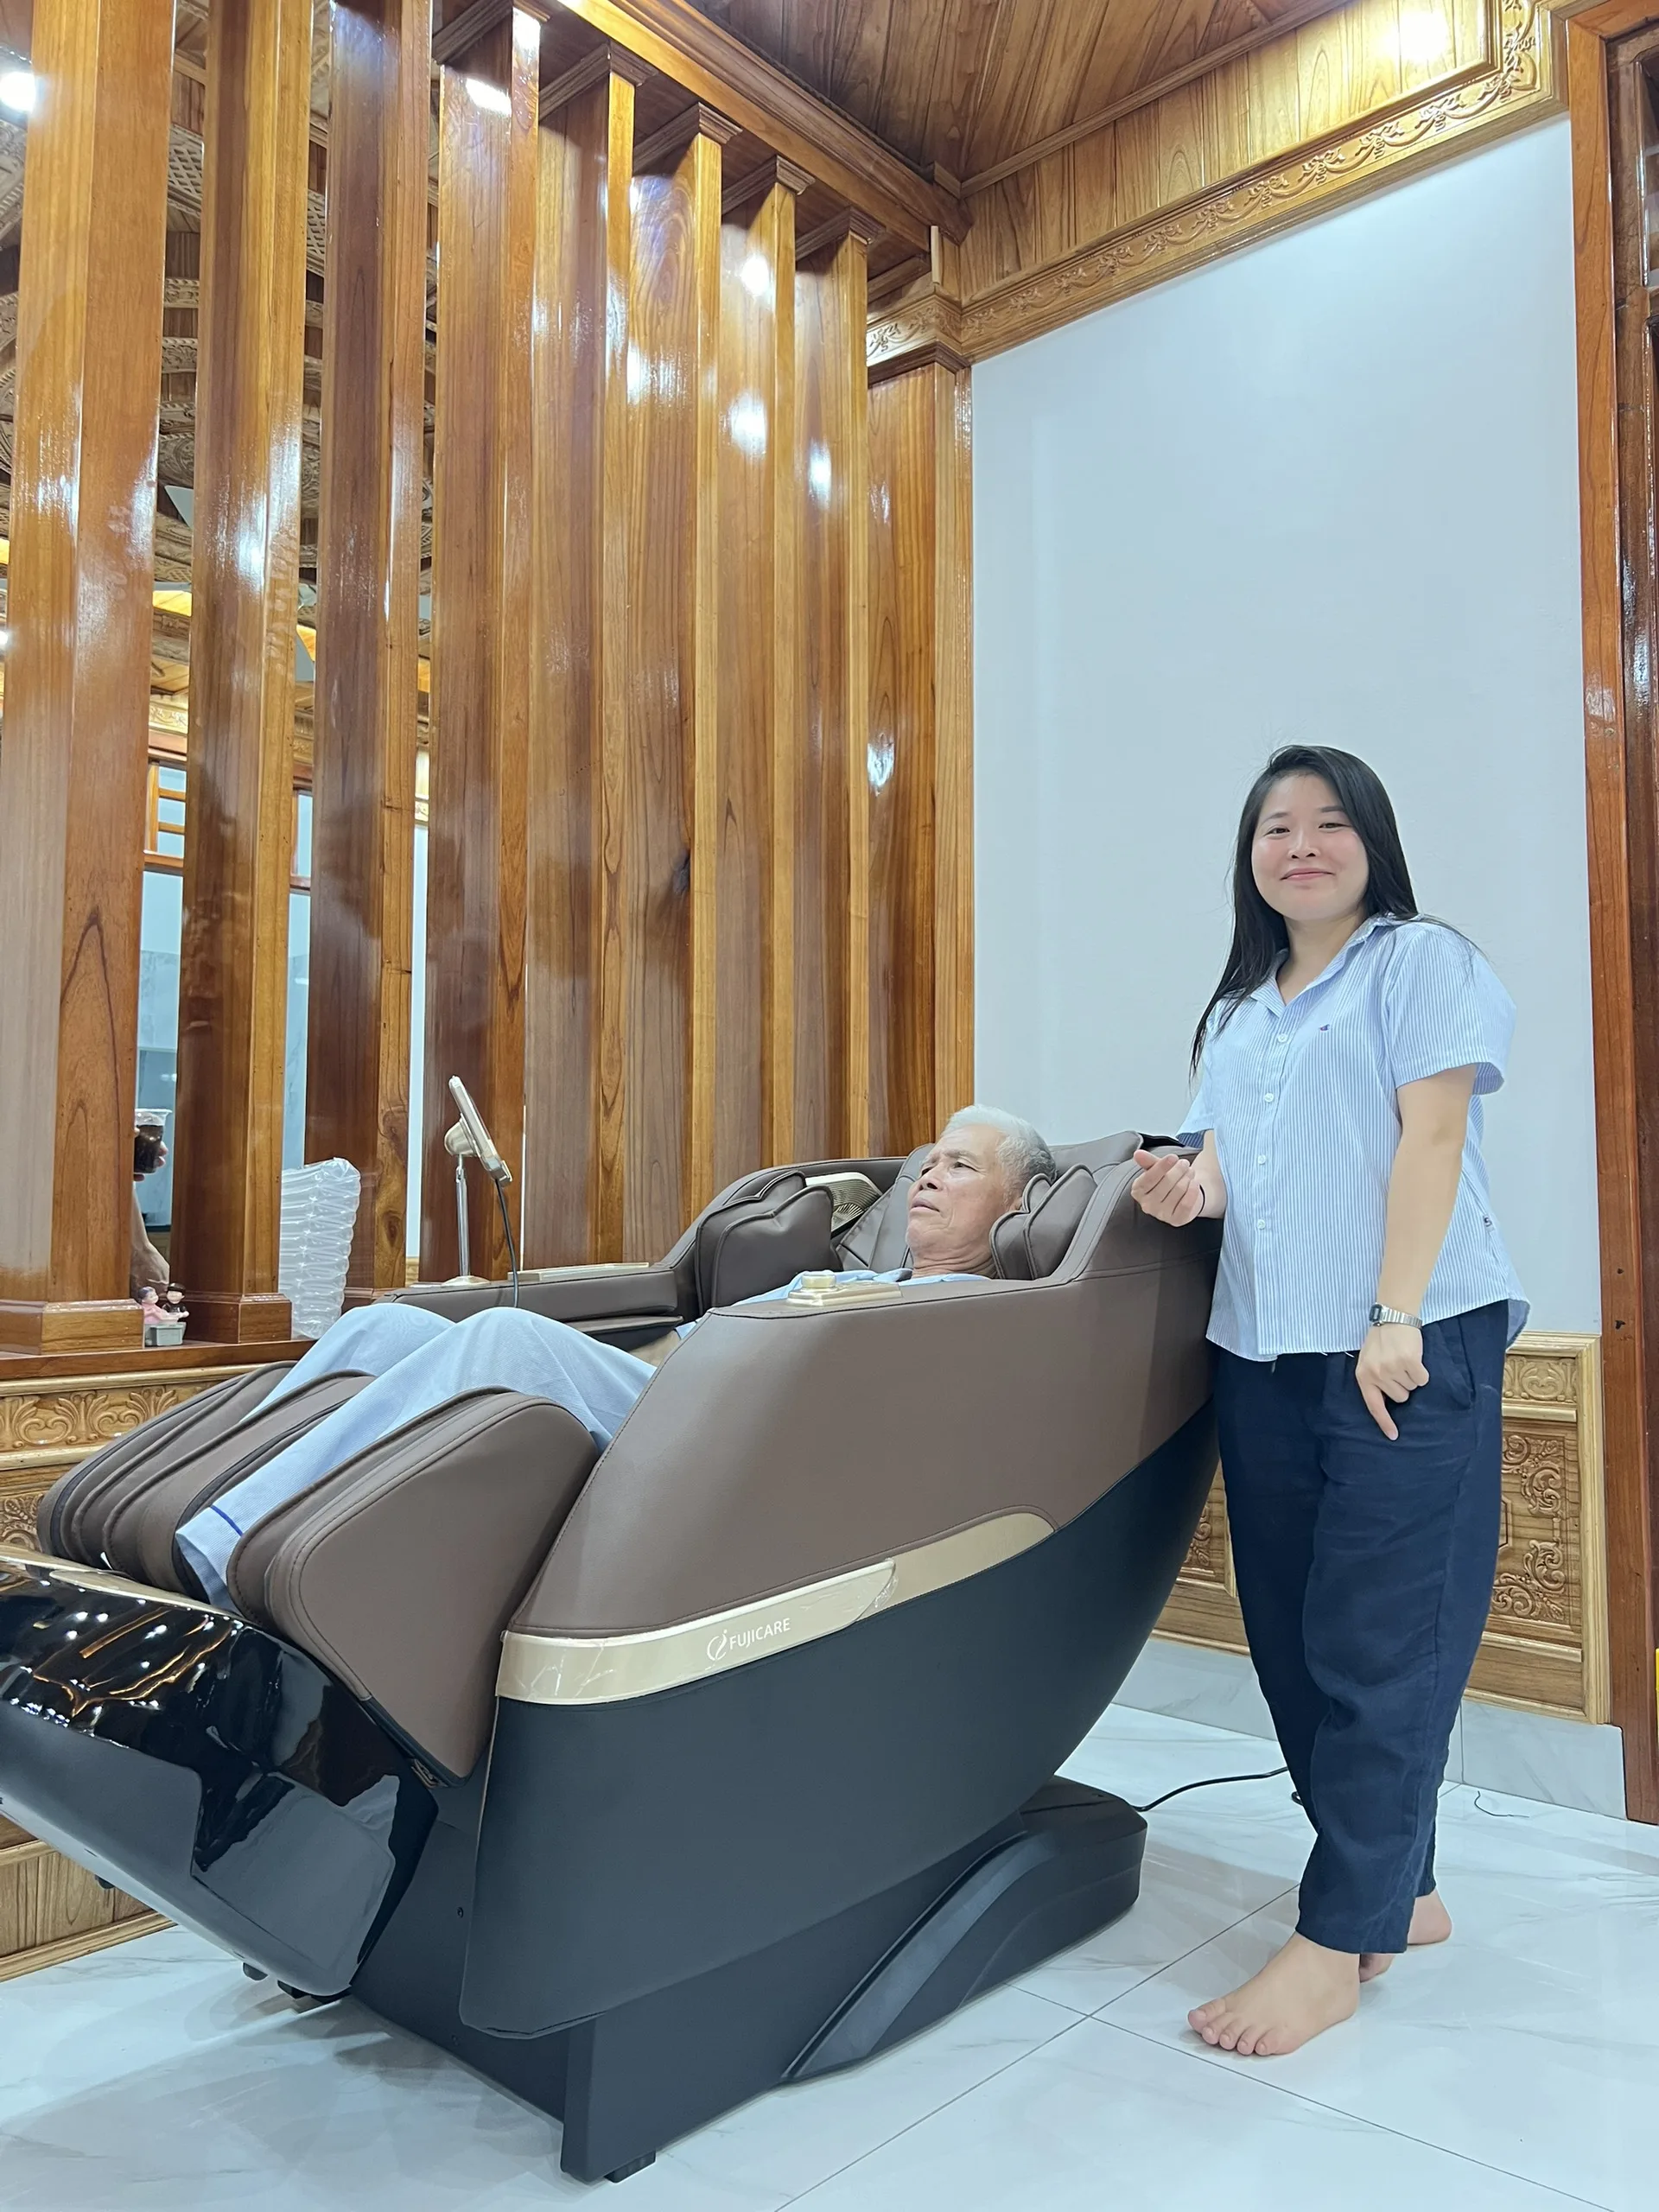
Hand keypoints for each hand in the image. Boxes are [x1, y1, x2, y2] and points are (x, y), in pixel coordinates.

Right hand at [1131, 1148, 1206, 1226]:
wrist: (1184, 1196)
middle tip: (1185, 1163)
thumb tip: (1138, 1154)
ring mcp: (1162, 1215)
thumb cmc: (1167, 1181)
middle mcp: (1147, 1205)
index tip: (1173, 1157)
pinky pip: (1187, 1203)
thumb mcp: (1157, 1168)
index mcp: (1138, 1192)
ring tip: (1190, 1172)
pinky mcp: (1177, 1220)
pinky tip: (1195, 1183)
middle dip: (1178, 1170)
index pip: (1148, 1178)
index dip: (1161, 1166)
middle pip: (1166, 1183)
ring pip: (1178, 1190)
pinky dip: (1193, 1190)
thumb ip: (1148, 1161)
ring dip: (1187, 1177)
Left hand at [1355, 1323, 1427, 1438]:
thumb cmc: (1381, 1340)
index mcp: (1364, 1375)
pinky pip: (1422, 1379)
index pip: (1374, 1406)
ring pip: (1412, 1388)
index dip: (1384, 1422)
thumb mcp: (1368, 1359)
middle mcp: (1377, 1374)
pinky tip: (1414, 1358)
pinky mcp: (1409, 1362)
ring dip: (1411, 1376)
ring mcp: (1393, 1368)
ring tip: (1403, 1359)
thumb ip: (1373, 1379)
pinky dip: (1421, 1371)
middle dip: (1402, 1385)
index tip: (1394, 1436)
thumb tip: (1387, 1401)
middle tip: (1397, 1366)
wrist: (1393, 1316)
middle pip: (1400, 1397)